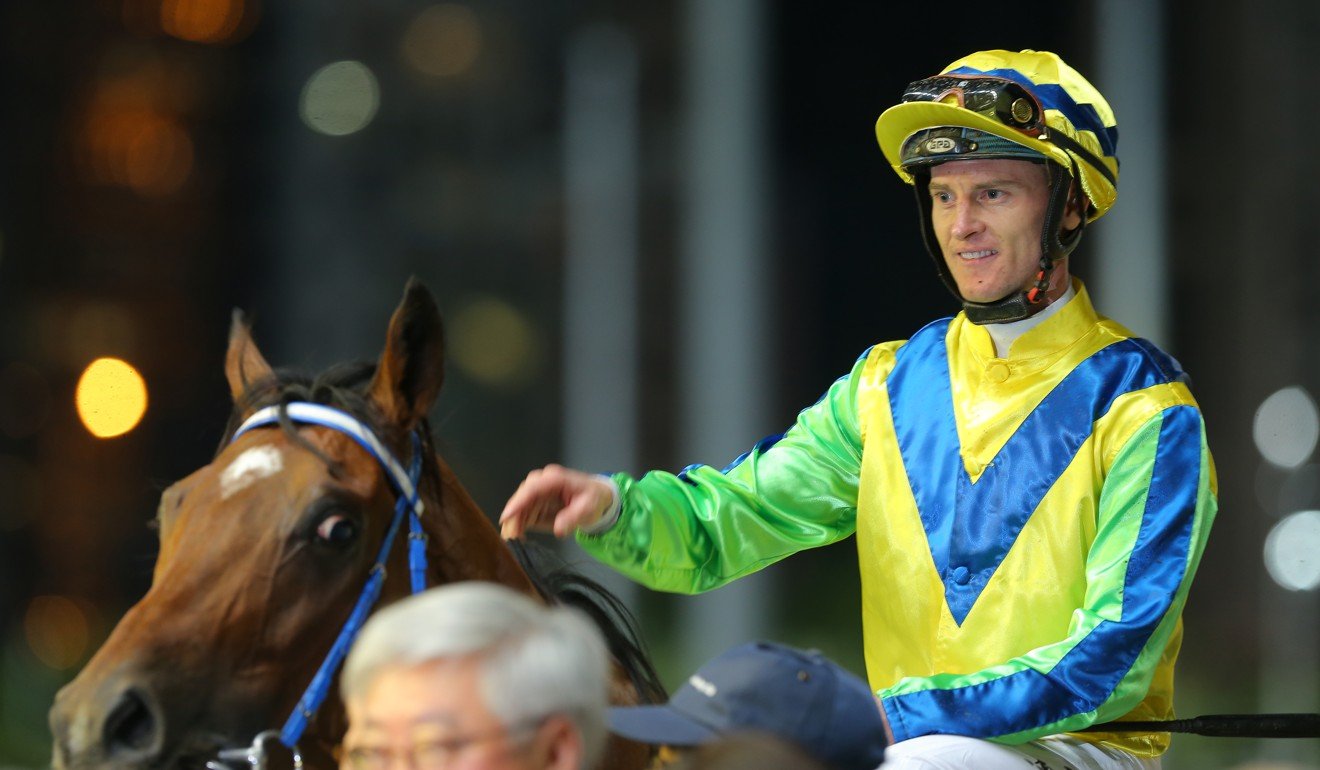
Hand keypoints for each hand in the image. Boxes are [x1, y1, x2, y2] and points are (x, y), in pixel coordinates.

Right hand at [499, 464, 614, 539]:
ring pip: (519, 506)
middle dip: (514, 516)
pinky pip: (522, 514)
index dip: (518, 502)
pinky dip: (518, 525)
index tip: (507, 516)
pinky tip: (517, 537)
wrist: (597, 498)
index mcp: (555, 478)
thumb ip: (573, 517)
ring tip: (513, 540)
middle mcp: (542, 482)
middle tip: (511, 536)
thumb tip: (559, 528)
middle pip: (522, 497)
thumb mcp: (588, 508)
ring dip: (514, 523)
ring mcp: (537, 492)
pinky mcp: (535, 504)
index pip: (532, 488)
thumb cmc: (593, 499)